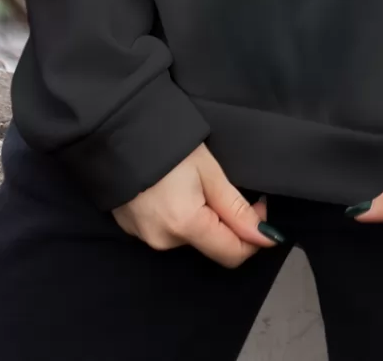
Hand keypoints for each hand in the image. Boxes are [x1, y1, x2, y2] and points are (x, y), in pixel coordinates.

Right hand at [112, 142, 281, 266]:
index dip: (253, 234)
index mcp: (185, 226)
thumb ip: (237, 208)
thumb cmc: (167, 142)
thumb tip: (266, 237)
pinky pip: (166, 229)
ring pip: (188, 236)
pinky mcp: (132, 229)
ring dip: (199, 216)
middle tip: (222, 185)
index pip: (233, 255)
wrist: (116, 128)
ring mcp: (144, 237)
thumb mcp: (209, 170)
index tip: (258, 205)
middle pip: (210, 243)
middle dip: (224, 220)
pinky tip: (170, 187)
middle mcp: (164, 241)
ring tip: (190, 181)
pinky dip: (176, 214)